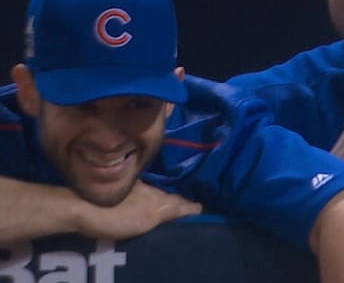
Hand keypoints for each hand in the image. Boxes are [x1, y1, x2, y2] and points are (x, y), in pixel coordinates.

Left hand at [76, 182, 200, 239]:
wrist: (78, 208)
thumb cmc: (115, 215)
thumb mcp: (147, 217)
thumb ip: (170, 210)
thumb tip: (197, 205)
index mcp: (155, 196)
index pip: (178, 201)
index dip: (189, 205)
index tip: (201, 208)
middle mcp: (145, 190)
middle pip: (166, 196)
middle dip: (178, 200)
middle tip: (188, 206)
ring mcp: (130, 190)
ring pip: (153, 194)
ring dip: (163, 198)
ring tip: (169, 204)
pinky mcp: (116, 194)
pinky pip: (139, 194)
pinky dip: (147, 198)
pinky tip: (143, 201)